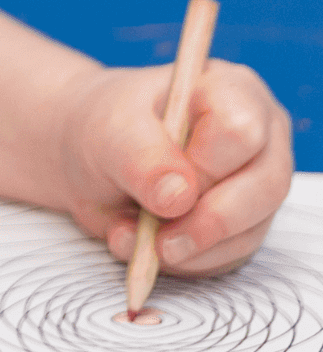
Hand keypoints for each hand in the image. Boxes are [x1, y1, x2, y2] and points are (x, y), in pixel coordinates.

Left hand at [58, 58, 292, 277]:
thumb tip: (178, 198)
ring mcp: (257, 184)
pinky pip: (230, 257)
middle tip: (156, 238)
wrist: (87, 154)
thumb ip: (141, 157)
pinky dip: (186, 261)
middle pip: (265, 187)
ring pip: (250, 231)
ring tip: (131, 235)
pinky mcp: (245, 226)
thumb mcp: (108, 131)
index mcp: (231, 89)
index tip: (163, 182)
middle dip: (205, 221)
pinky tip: (146, 245)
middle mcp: (259, 136)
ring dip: (189, 247)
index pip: (241, 130)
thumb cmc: (105, 126)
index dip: (203, 165)